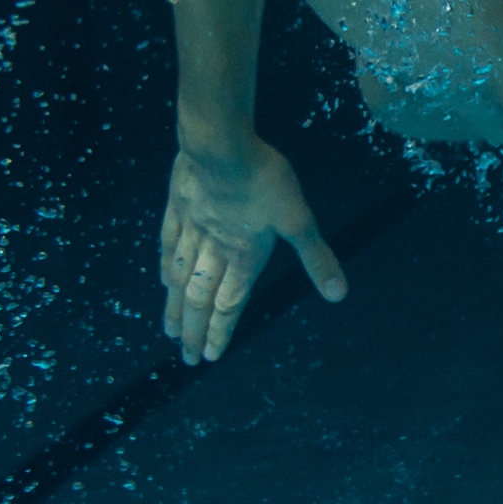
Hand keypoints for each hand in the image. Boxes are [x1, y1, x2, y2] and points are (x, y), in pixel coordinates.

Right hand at [160, 130, 344, 364]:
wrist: (221, 146)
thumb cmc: (264, 180)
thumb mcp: (298, 219)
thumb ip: (316, 257)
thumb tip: (338, 294)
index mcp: (243, 255)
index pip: (230, 303)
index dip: (221, 331)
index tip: (210, 356)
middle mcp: (214, 249)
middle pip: (201, 297)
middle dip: (195, 331)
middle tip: (187, 358)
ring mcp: (191, 229)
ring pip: (180, 277)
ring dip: (176, 307)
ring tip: (170, 331)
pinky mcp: (178, 208)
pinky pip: (169, 244)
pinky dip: (166, 266)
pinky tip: (164, 280)